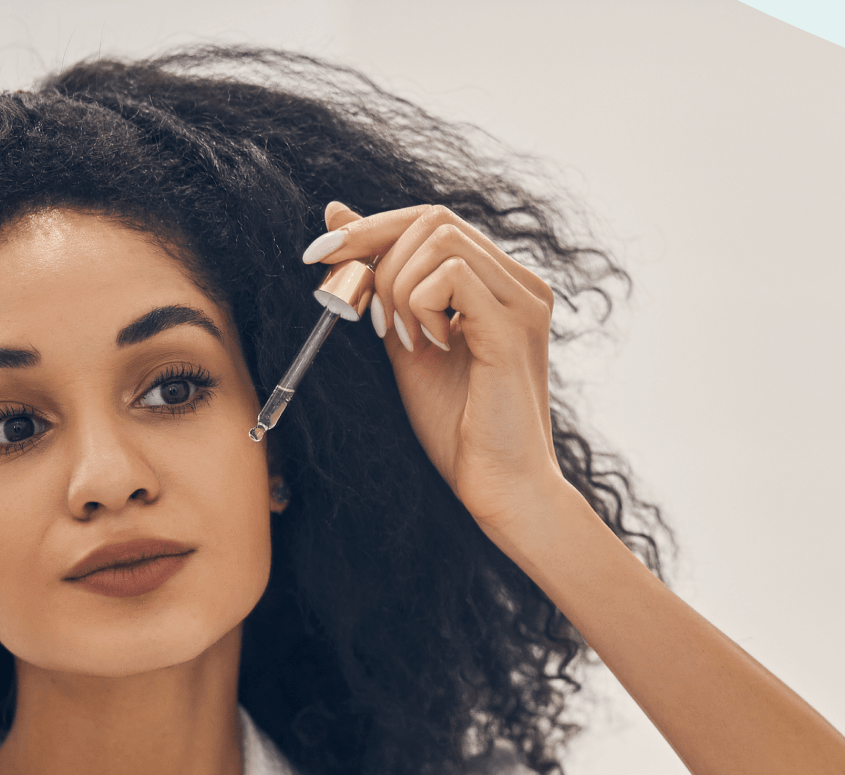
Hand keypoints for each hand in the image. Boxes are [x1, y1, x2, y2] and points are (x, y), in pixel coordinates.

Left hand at [303, 201, 563, 532]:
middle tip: (364, 315)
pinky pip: (450, 274)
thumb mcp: (405, 340)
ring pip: (439, 239)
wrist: (499, 487)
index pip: (432, 221)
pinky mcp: (515, 325)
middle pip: (433, 219)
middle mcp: (522, 284)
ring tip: (406, 340)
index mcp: (501, 284)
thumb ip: (381, 282)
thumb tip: (337, 216)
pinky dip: (421, 305)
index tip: (320, 256)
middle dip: (376, 256)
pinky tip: (429, 346)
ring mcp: (524, 301)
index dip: (370, 228)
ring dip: (399, 287)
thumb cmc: (459, 428)